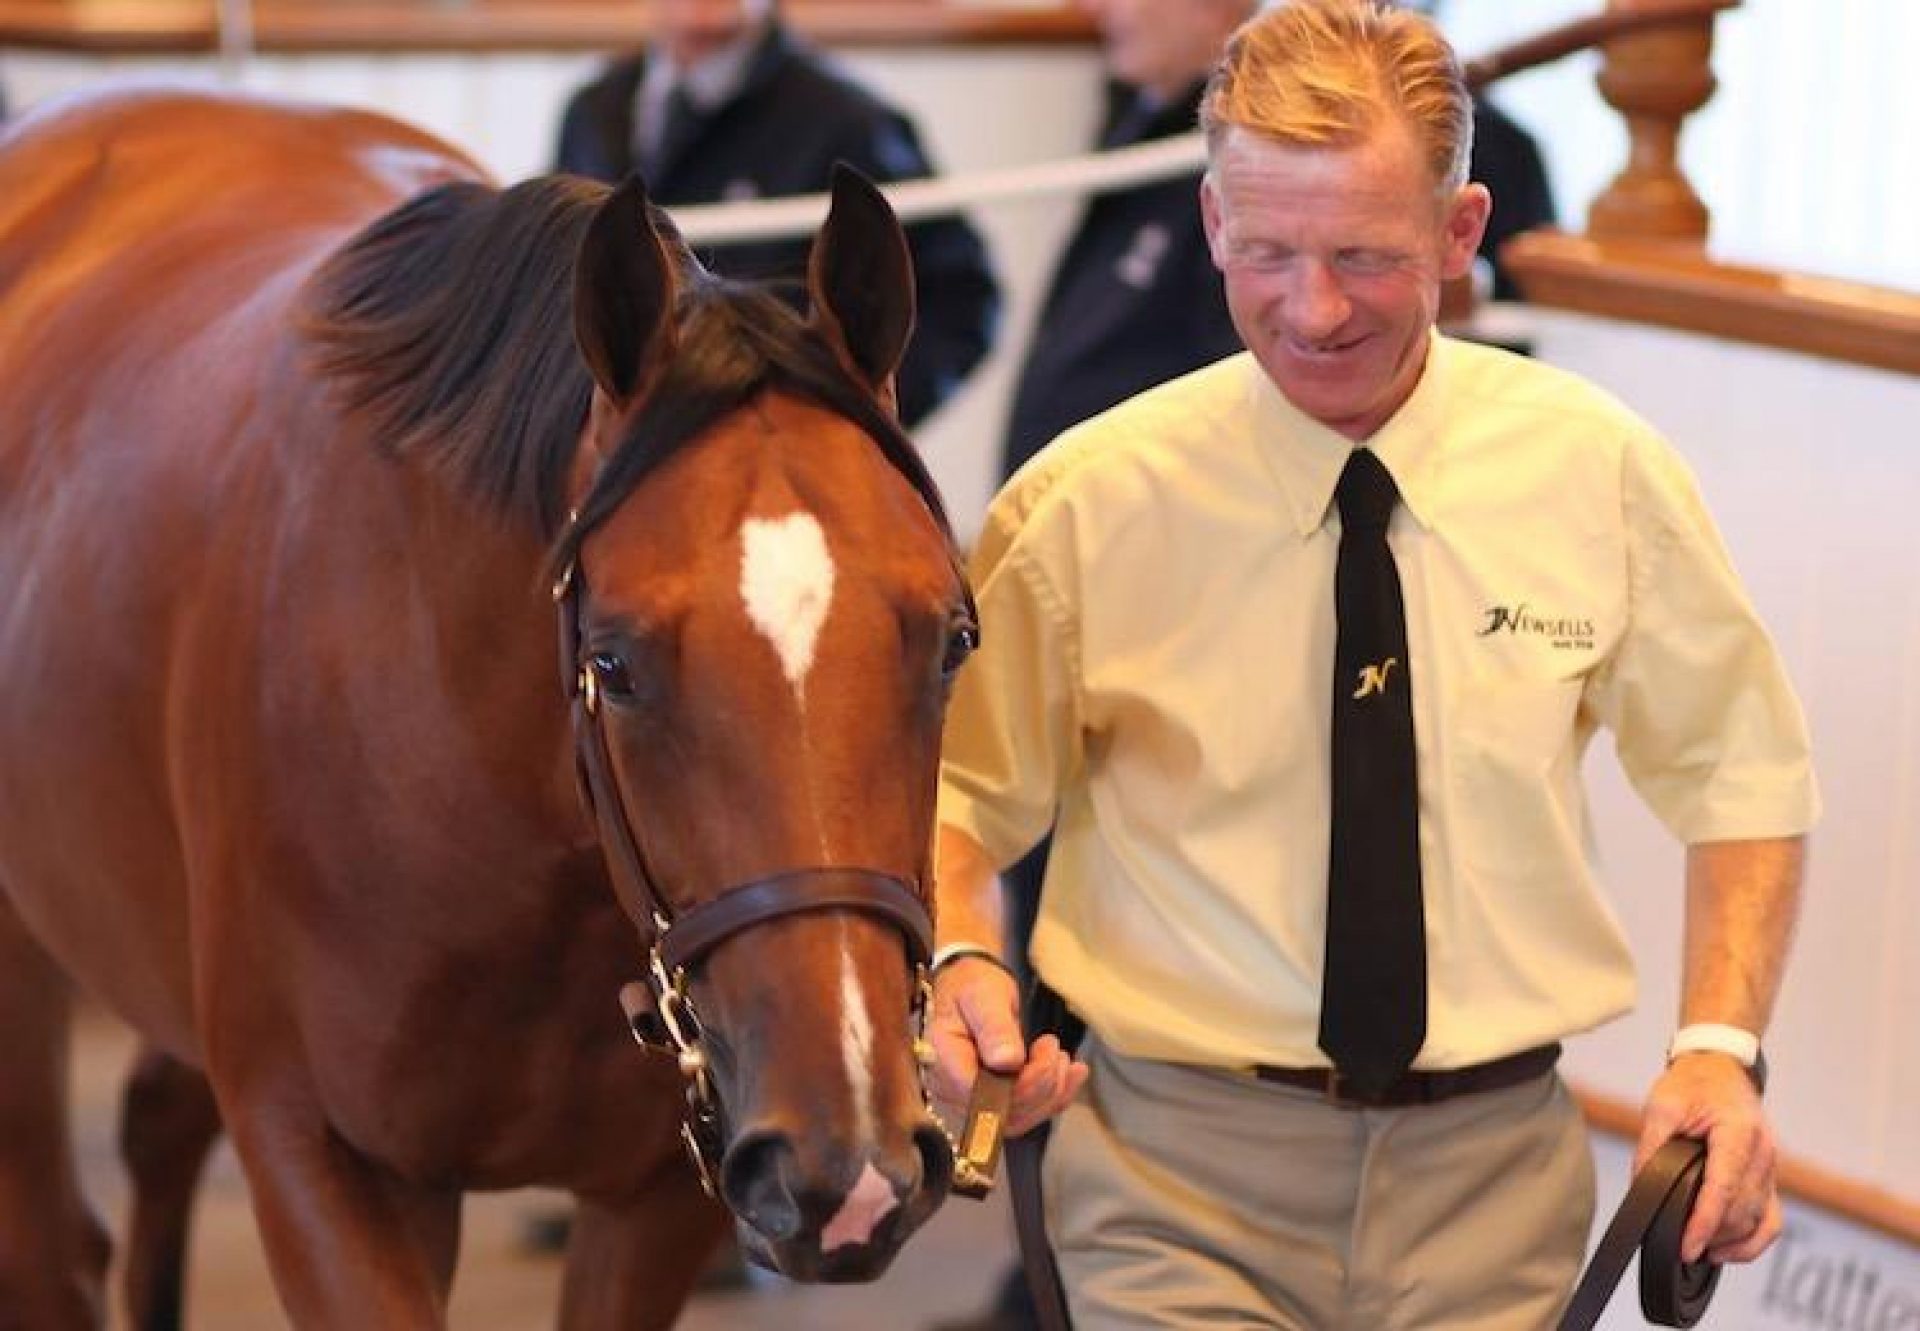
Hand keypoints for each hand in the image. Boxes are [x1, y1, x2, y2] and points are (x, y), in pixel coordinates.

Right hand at [924, 957, 1086, 1136]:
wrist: (970, 989)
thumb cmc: (971, 987)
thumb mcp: (982, 995)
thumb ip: (993, 1027)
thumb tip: (1006, 1061)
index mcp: (942, 1059)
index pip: (979, 1094)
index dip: (1020, 1086)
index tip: (1045, 1054)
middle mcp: (951, 1088)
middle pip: (1002, 1114)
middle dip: (1041, 1086)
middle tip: (1053, 1047)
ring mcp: (971, 1100)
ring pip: (1019, 1119)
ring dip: (1051, 1092)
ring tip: (1061, 1056)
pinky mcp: (992, 1102)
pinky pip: (1026, 1113)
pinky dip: (1056, 1097)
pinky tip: (1072, 1073)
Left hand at [1637, 1053, 1780, 1263]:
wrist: (1720, 1067)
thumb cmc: (1694, 1083)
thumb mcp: (1662, 1105)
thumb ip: (1652, 1145)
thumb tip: (1641, 1185)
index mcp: (1739, 1133)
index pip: (1725, 1189)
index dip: (1705, 1223)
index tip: (1686, 1247)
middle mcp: (1763, 1153)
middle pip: (1742, 1210)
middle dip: (1712, 1234)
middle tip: (1678, 1246)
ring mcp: (1771, 1167)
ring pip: (1759, 1220)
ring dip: (1730, 1241)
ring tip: (1697, 1249)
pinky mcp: (1769, 1177)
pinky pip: (1771, 1219)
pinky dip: (1752, 1241)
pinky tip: (1725, 1250)